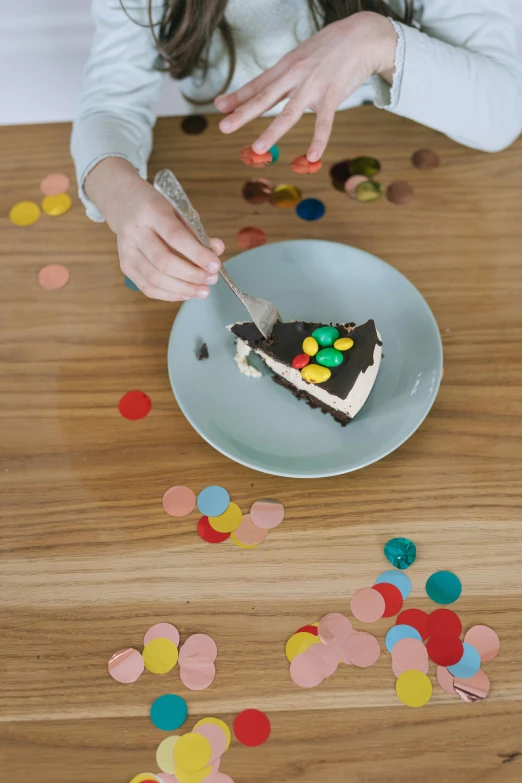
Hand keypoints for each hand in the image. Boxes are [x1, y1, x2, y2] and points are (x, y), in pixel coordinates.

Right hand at [84, 158, 223, 300]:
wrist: (124, 203)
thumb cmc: (158, 208)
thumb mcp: (179, 210)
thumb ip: (197, 231)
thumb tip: (217, 250)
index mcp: (151, 211)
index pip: (175, 236)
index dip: (197, 254)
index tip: (215, 265)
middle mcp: (135, 231)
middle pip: (164, 261)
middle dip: (192, 275)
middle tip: (212, 279)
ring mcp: (127, 250)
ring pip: (155, 278)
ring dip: (183, 288)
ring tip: (203, 290)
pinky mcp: (125, 265)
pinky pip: (148, 287)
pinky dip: (170, 294)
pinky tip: (186, 293)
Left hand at [215, 11, 396, 161]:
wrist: (363, 35)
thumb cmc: (330, 48)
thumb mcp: (301, 56)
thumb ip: (283, 75)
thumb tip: (266, 87)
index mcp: (286, 66)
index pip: (258, 84)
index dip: (238, 97)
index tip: (219, 108)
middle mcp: (295, 76)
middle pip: (265, 97)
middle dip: (243, 114)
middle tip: (224, 127)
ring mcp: (313, 87)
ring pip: (289, 113)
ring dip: (272, 131)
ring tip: (257, 148)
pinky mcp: (332, 96)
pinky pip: (324, 123)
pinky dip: (318, 141)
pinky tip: (311, 157)